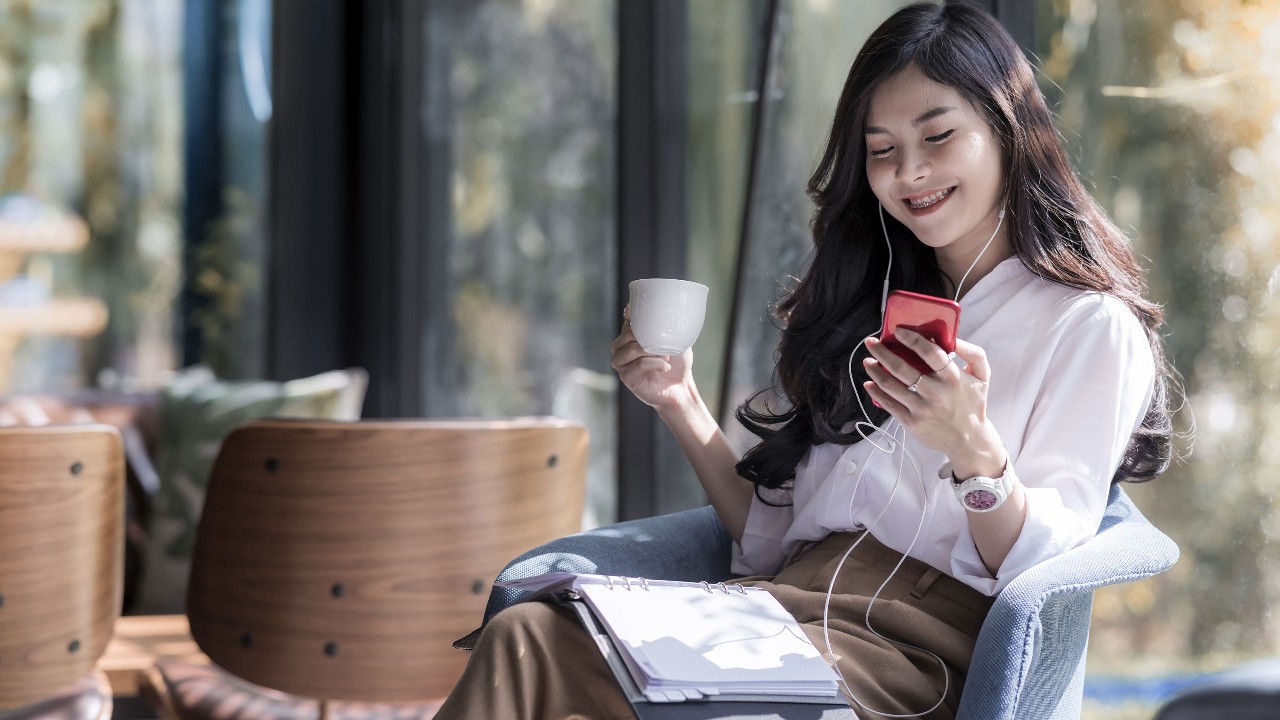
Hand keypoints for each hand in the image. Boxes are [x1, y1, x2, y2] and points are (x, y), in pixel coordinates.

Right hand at [610, 306, 694, 410]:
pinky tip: (666, 366)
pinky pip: (638, 365)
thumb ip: (668, 325)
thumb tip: (669, 310)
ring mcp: (622, 363)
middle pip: (627, 334)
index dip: (634, 315)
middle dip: (647, 336)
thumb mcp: (675, 339)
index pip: (627, 319)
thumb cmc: (677, 363)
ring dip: (651, 351)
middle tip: (664, 343)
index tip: (648, 316)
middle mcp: (622, 348)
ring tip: (667, 355)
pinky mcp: (626, 377)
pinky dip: (655, 363)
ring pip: (631, 349)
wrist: (681, 387)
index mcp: (631, 335)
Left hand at [862, 329, 1004, 477]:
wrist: (969, 440)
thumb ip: (974, 354)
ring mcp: (921, 409)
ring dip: (874, 371)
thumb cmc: (973, 404)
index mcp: (953, 378)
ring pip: (890, 385)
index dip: (912, 340)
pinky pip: (888, 404)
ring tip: (867, 361)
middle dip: (882, 352)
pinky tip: (869, 383)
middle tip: (871, 342)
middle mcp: (935, 393)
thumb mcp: (982, 377)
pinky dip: (875, 392)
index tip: (898, 331)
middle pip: (902, 368)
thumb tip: (954, 338)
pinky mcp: (911, 422)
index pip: (930, 353)